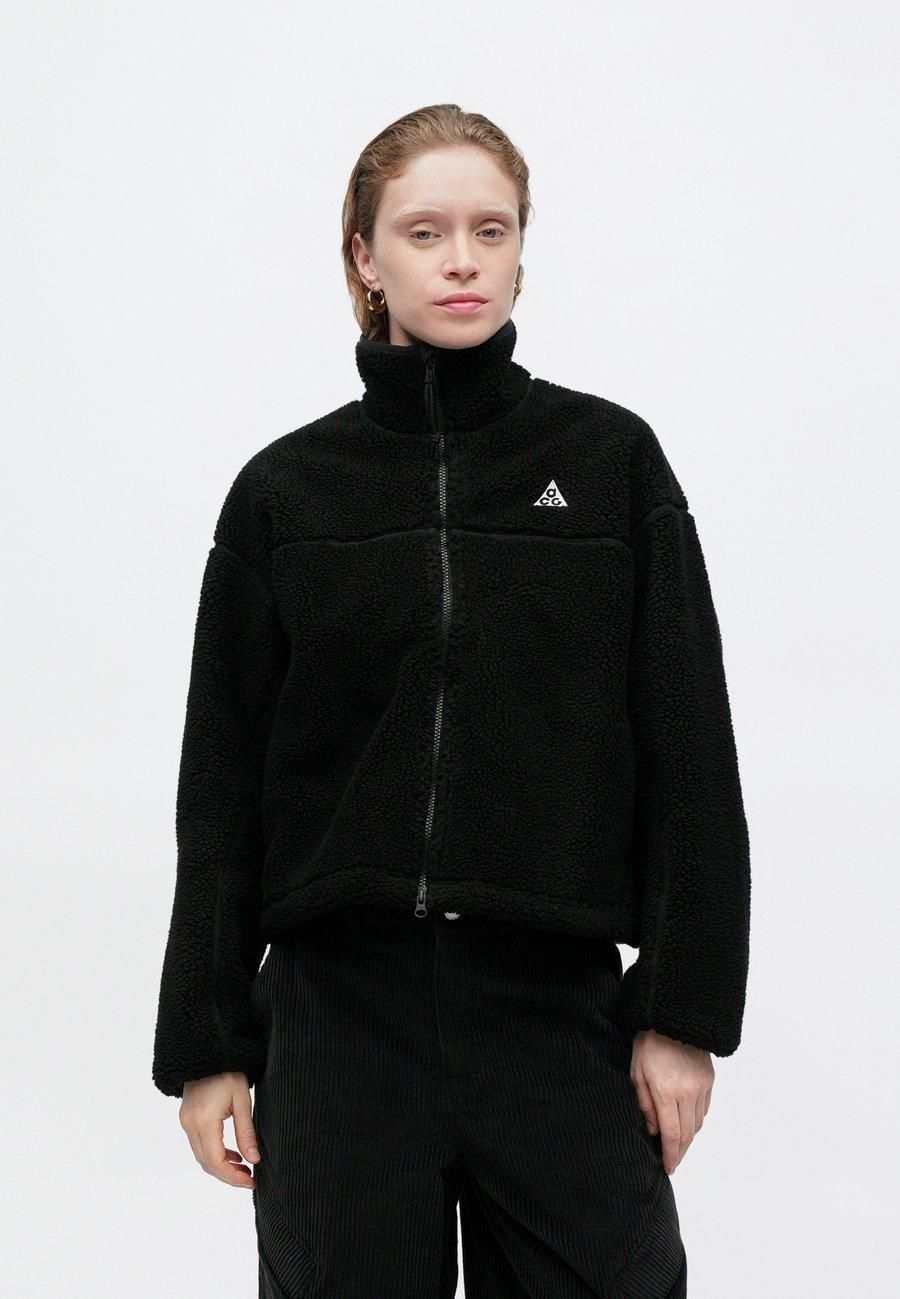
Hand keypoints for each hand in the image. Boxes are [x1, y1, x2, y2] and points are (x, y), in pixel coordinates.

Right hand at [179, 1072, 260, 1187]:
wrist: (206, 1052)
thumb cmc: (228, 1071)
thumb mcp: (242, 1100)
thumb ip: (246, 1131)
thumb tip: (254, 1160)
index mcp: (204, 1121)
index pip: (216, 1161)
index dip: (233, 1177)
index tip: (251, 1181)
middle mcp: (190, 1125)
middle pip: (207, 1163)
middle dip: (228, 1176)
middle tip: (250, 1178)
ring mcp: (186, 1123)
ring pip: (202, 1157)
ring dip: (221, 1166)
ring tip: (245, 1168)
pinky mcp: (187, 1119)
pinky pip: (199, 1145)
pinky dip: (215, 1154)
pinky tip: (233, 1154)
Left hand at [629, 1030, 713, 1174]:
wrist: (673, 1017)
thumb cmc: (649, 1043)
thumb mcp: (637, 1073)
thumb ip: (645, 1104)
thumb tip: (653, 1130)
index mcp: (667, 1092)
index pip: (671, 1134)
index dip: (670, 1155)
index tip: (669, 1168)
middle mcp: (688, 1092)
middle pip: (687, 1134)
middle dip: (680, 1151)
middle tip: (673, 1162)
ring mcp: (702, 1086)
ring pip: (697, 1123)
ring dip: (688, 1137)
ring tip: (677, 1144)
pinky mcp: (710, 1080)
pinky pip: (704, 1109)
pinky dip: (696, 1120)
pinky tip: (686, 1122)